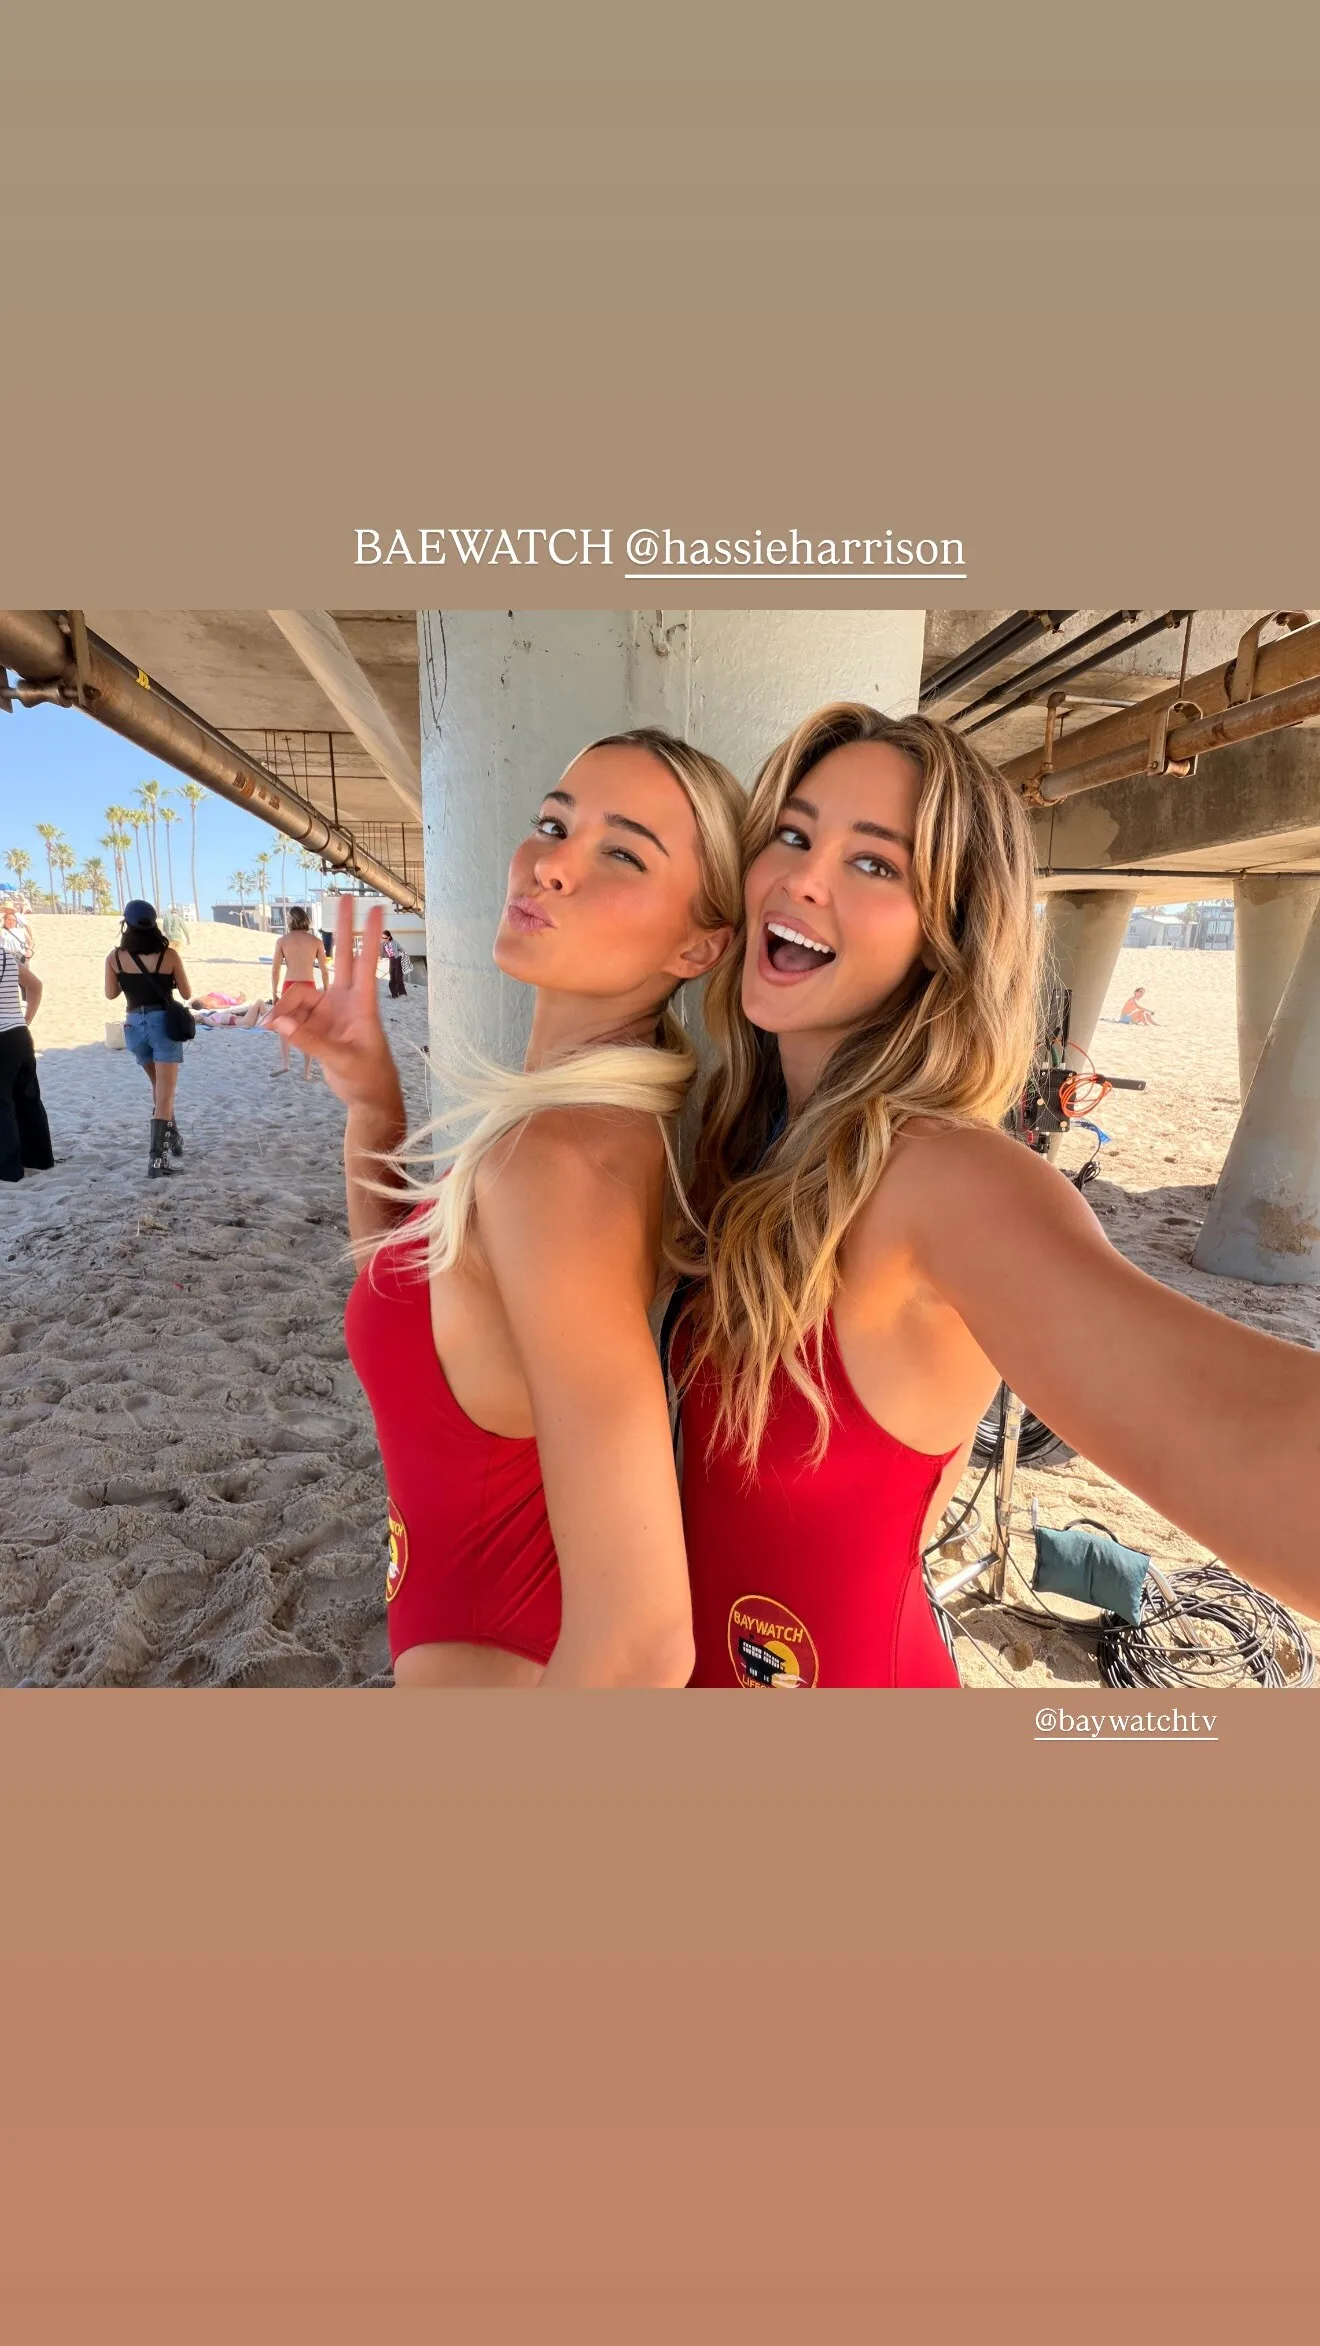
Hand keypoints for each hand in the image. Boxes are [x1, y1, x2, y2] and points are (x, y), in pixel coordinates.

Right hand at [268, 899, 395, 1110]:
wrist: (368, 1099)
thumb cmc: (368, 1078)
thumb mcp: (342, 1060)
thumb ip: (310, 1040)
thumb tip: (277, 1021)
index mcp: (363, 1006)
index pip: (365, 964)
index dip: (368, 936)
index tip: (375, 908)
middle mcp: (347, 1002)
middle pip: (343, 958)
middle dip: (343, 929)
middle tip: (345, 897)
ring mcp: (331, 1012)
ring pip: (303, 996)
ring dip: (287, 1007)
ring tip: (273, 1025)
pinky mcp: (318, 1025)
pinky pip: (294, 1015)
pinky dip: (284, 1021)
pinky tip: (274, 1028)